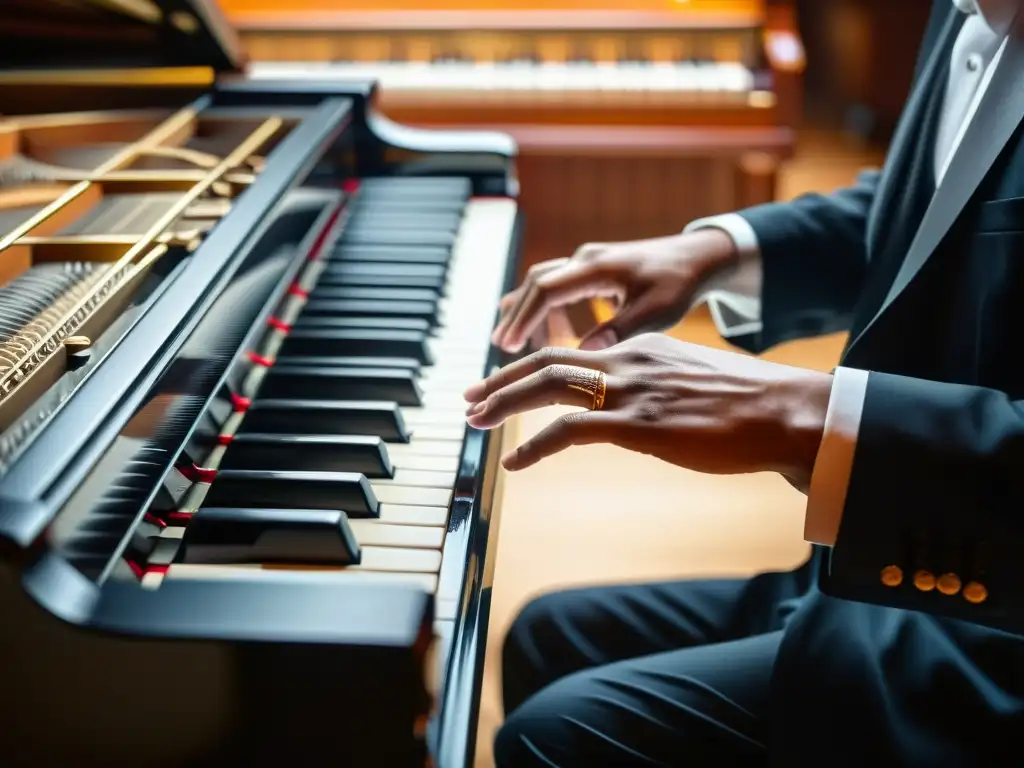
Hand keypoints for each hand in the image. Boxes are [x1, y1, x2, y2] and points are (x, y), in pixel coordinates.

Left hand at [464, 334, 831, 487]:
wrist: (786, 413)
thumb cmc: (748, 405)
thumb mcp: (693, 381)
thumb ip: (655, 385)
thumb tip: (633, 409)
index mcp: (641, 347)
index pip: (571, 352)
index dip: (530, 368)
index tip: (505, 383)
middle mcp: (629, 360)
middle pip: (546, 360)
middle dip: (500, 379)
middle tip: (469, 397)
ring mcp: (631, 390)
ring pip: (547, 385)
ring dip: (503, 403)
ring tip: (476, 420)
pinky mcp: (638, 423)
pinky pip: (568, 430)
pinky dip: (535, 444)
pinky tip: (515, 461)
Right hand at [491, 229, 737, 353]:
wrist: (698, 256)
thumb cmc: (679, 283)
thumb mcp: (655, 313)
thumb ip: (619, 331)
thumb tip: (584, 356)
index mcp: (598, 268)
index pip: (547, 290)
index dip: (524, 317)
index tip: (507, 345)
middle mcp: (586, 259)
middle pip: (536, 284)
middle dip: (516, 315)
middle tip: (500, 347)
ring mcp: (587, 261)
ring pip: (542, 281)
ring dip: (525, 308)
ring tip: (510, 341)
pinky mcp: (592, 268)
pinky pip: (555, 283)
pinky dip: (541, 303)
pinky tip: (535, 326)